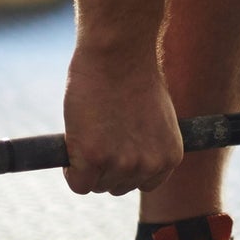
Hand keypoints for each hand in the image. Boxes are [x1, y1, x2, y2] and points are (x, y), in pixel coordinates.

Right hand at [61, 51, 184, 195]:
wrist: (119, 53)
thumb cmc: (133, 74)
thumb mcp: (155, 117)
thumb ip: (146, 143)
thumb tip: (125, 157)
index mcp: (169, 157)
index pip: (144, 183)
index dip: (125, 168)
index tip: (114, 150)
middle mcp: (149, 165)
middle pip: (117, 186)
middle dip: (104, 167)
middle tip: (97, 135)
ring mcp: (122, 164)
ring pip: (95, 184)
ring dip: (86, 165)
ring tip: (89, 129)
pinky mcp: (94, 159)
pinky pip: (77, 183)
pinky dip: (69, 169)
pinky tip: (73, 143)